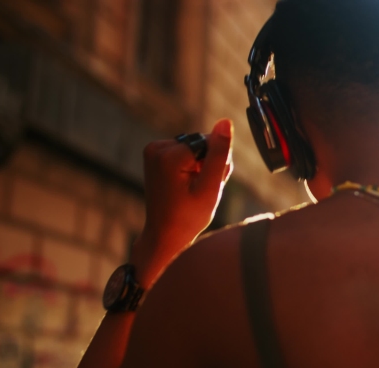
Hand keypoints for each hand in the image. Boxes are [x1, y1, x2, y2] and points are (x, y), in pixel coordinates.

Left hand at [131, 119, 233, 285]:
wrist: (165, 234)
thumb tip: (224, 122)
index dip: (217, 164)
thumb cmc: (188, 216)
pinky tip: (190, 185)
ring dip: (202, 167)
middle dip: (209, 164)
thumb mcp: (210, 186)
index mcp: (169, 155)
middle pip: (201, 144)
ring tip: (196, 190)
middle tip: (202, 190)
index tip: (209, 185)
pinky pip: (185, 153)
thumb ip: (219, 153)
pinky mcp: (155, 155)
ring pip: (195, 148)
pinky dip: (192, 168)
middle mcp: (157, 148)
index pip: (210, 143)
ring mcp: (154, 151)